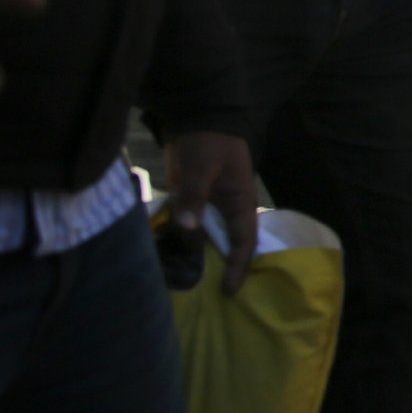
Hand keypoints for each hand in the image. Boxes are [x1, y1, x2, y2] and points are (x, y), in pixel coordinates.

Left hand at [163, 129, 259, 293]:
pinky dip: (179, 241)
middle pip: (226, 246)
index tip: (229, 291)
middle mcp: (226, 209)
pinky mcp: (190, 201)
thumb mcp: (202, 167)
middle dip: (220, 270)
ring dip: (196, 258)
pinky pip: (187, 227)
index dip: (238, 267)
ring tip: (184, 284)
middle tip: (206, 296)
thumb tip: (187, 229)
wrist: (196, 116)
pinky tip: (167, 256)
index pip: (244, 242)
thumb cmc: (207, 141)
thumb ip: (193, 197)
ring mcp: (208, 205)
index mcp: (239, 202)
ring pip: (204, 239)